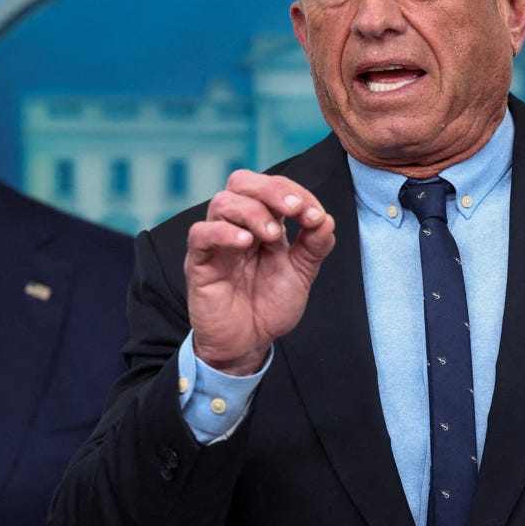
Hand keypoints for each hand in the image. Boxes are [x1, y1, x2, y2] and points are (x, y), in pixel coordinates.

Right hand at [185, 170, 335, 375]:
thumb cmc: (269, 307)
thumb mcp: (301, 274)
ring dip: (252, 212)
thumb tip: (326, 219)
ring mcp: (216, 242)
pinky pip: (200, 233)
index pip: (273, 188)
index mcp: (263, 222)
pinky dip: (223, 232)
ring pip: (222, 202)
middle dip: (271, 189)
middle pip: (241, 181)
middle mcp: (237, 225)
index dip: (295, 193)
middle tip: (293, 209)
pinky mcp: (198, 261)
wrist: (248, 344)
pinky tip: (245, 243)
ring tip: (272, 237)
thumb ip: (314, 246)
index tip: (315, 215)